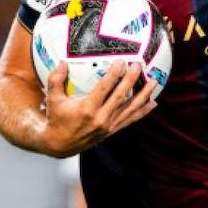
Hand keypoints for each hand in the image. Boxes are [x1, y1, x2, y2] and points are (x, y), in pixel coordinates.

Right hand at [42, 61, 156, 157]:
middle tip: (139, 65)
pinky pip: (131, 119)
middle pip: (121, 96)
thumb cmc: (57, 119)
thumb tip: (62, 62)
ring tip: (154, 82)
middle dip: (131, 79)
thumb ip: (56, 80)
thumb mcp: (53, 99)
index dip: (114, 75)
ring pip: (130, 108)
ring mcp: (109, 125)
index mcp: (87, 108)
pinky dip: (143, 111)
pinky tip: (153, 103)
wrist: (60, 145)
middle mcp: (101, 117)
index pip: (104, 88)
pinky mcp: (113, 130)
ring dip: (144, 94)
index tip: (121, 62)